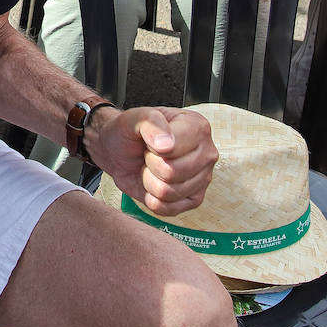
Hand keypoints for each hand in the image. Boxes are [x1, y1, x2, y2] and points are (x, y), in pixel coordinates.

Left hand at [88, 107, 217, 216]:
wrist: (120, 150)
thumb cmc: (129, 131)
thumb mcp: (134, 118)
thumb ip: (150, 123)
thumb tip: (166, 145)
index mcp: (198, 126)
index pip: (173, 149)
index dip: (152, 148)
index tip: (149, 141)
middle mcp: (207, 153)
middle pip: (172, 173)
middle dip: (150, 165)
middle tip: (148, 155)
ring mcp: (204, 178)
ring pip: (168, 192)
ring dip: (149, 181)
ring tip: (151, 167)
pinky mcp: (195, 199)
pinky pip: (167, 209)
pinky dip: (152, 198)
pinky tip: (153, 183)